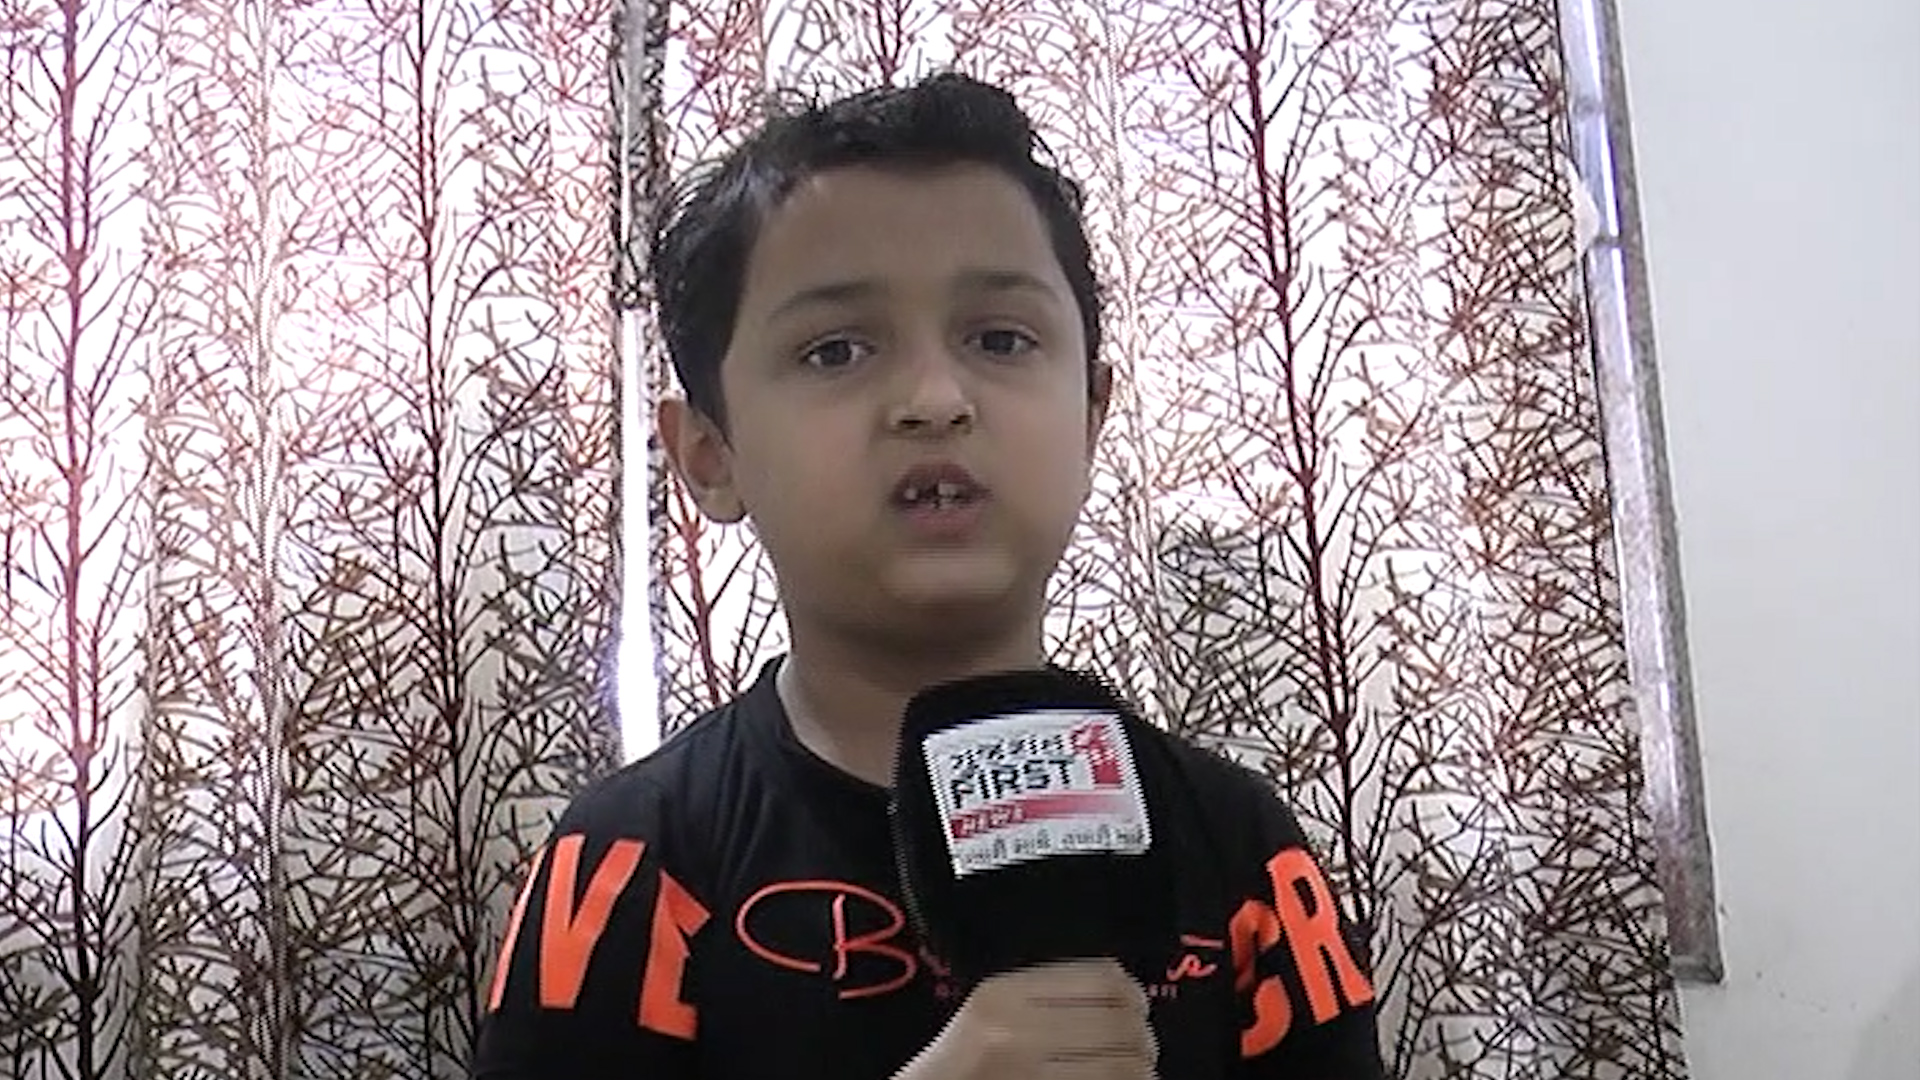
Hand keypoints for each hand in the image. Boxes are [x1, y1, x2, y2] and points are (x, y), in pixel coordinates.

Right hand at [897, 959, 1157, 1078]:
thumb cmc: (960, 1066)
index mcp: (1003, 994)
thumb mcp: (989, 1010)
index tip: (1137, 1005)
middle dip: (1141, 1038)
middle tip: (1143, 1047)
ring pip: (1121, 1065)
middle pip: (1118, 1023)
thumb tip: (1116, 991)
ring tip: (1136, 1071)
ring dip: (1139, 1069)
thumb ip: (1040, 994)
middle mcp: (1015, 1032)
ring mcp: (1028, 1073)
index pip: (1099, 978)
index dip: (1131, 992)